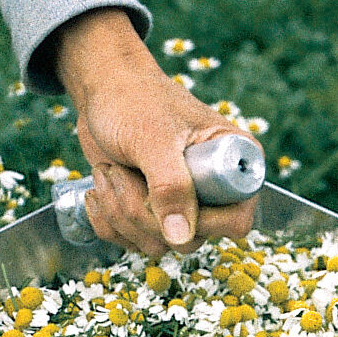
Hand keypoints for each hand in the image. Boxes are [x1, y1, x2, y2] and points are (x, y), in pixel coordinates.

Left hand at [53, 7, 261, 257]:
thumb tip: (183, 238)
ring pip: (158, 243)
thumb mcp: (153, 139)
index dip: (199, 218)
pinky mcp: (153, 215)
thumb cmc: (134, 101)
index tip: (160, 191)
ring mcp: (183, 206)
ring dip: (121, 212)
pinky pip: (133, 242)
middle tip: (122, 173)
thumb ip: (172, 187)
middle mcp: (215, 192)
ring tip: (110, 171)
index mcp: (235, 164)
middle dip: (144, 212)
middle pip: (191, 239)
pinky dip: (107, 219)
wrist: (101, 92)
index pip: (236, 220)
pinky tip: (102, 185)